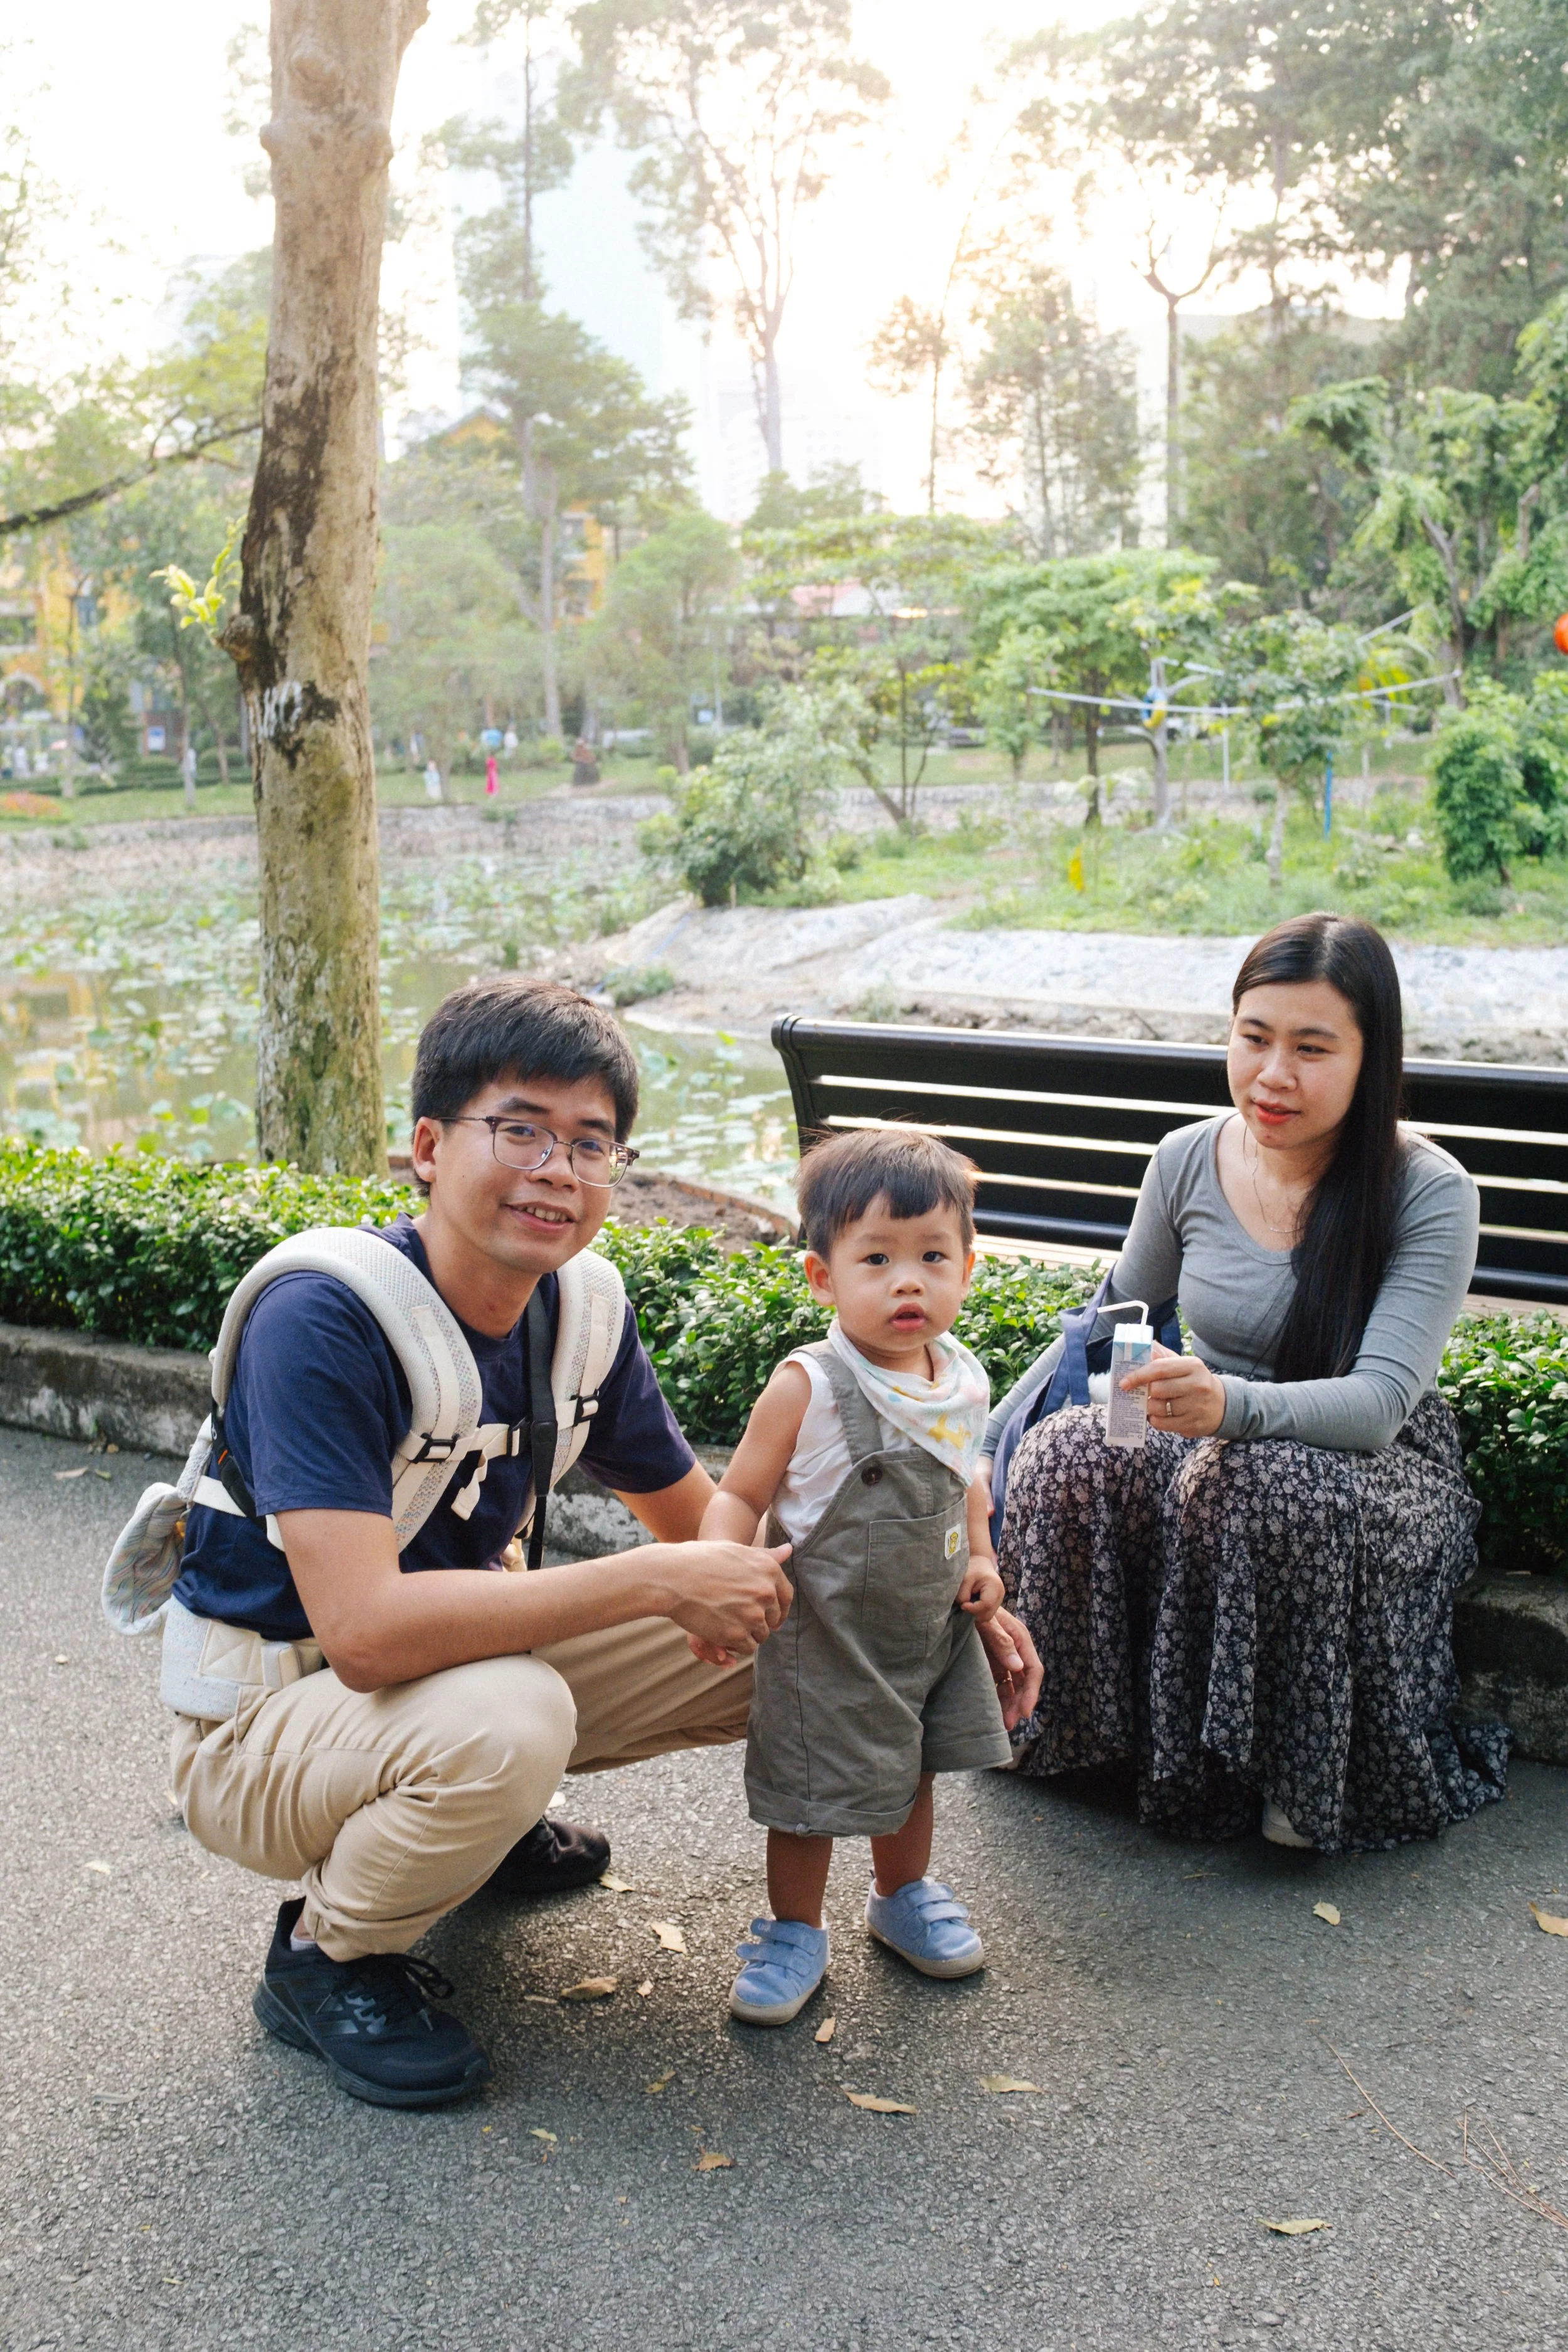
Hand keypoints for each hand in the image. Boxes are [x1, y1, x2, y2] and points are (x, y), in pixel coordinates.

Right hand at [661, 1538, 793, 1660]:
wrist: (672, 1577)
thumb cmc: (701, 1560)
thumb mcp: (737, 1551)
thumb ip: (765, 1556)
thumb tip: (789, 1549)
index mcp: (769, 1570)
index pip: (786, 1597)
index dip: (778, 1608)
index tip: (770, 1615)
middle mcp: (766, 1592)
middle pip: (774, 1618)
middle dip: (761, 1621)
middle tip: (740, 1618)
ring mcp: (752, 1614)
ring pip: (762, 1635)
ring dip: (748, 1634)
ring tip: (728, 1624)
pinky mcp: (737, 1634)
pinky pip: (747, 1647)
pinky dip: (737, 1645)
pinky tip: (723, 1634)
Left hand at [957, 1556, 1004, 1622]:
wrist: (981, 1562)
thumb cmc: (973, 1568)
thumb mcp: (965, 1579)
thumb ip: (963, 1594)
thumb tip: (963, 1607)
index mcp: (994, 1586)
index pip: (986, 1605)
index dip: (973, 1609)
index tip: (962, 1605)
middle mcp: (1000, 1595)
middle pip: (988, 1614)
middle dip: (974, 1613)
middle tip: (964, 1605)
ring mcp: (999, 1600)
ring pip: (988, 1616)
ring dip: (976, 1614)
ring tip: (968, 1604)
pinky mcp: (995, 1603)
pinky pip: (987, 1613)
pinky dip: (979, 1612)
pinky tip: (972, 1604)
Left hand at [977, 1606, 1042, 1731]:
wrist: (961, 1599)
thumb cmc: (975, 1606)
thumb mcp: (987, 1621)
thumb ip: (1001, 1641)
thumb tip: (1017, 1667)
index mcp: (1020, 1638)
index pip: (1033, 1669)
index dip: (1031, 1692)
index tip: (1025, 1712)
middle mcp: (1015, 1649)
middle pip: (1024, 1681)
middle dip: (1020, 1703)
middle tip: (1010, 1723)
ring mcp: (1004, 1657)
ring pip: (1013, 1686)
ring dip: (1010, 1704)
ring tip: (1003, 1723)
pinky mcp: (993, 1663)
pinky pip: (1000, 1684)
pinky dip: (999, 1698)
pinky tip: (994, 1711)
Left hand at [1117, 1340, 1226, 1438]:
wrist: (1221, 1405)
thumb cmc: (1195, 1381)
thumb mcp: (1184, 1365)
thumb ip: (1163, 1356)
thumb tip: (1144, 1346)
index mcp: (1193, 1366)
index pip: (1159, 1368)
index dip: (1138, 1375)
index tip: (1124, 1382)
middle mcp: (1197, 1385)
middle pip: (1157, 1389)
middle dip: (1145, 1392)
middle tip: (1143, 1393)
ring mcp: (1196, 1406)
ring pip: (1158, 1408)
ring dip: (1149, 1407)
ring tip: (1151, 1404)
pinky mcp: (1193, 1424)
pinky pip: (1163, 1424)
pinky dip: (1154, 1420)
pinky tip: (1157, 1415)